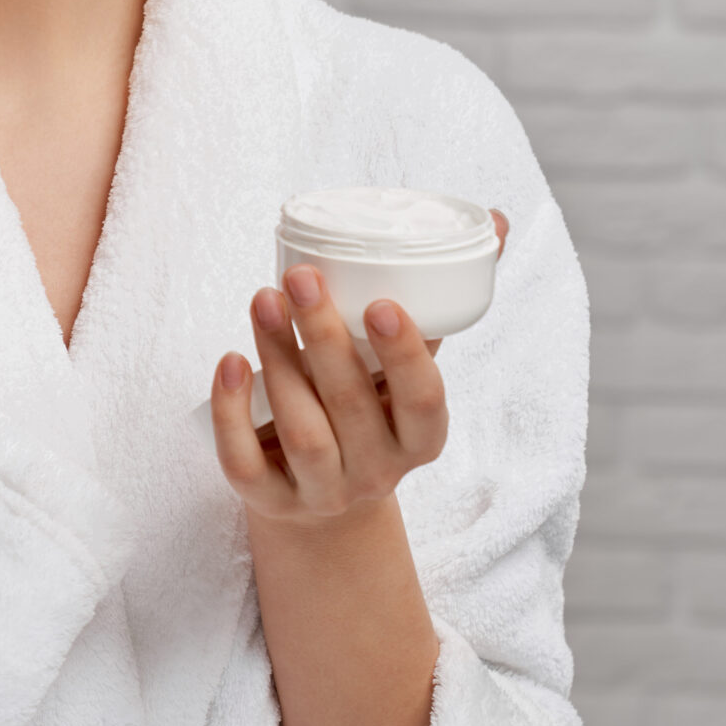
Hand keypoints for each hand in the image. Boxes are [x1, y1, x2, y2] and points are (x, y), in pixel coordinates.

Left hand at [210, 212, 510, 524]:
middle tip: (300, 277)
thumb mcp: (404, 370)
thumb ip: (438, 303)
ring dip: (279, 359)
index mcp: (419, 437)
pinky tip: (230, 362)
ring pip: (302, 432)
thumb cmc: (367, 410)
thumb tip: (496, 222)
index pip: (423, 402)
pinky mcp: (270, 502)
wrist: (320, 498)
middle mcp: (377, 471)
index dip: (404, 356)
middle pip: (351, 406)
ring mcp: (322, 491)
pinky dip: (233, 414)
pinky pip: (245, 465)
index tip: (379, 303)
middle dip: (324, 337)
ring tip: (262, 300)